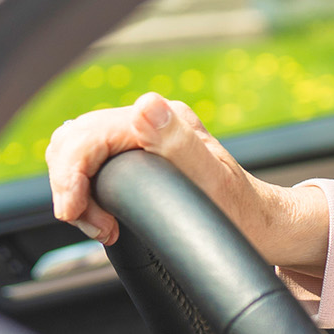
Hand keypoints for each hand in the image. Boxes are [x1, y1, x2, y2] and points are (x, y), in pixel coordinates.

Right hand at [45, 92, 327, 271]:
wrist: (262, 225)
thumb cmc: (244, 210)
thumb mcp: (213, 181)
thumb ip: (179, 144)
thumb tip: (146, 107)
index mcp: (165, 120)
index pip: (88, 136)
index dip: (71, 176)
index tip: (76, 214)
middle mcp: (152, 122)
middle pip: (74, 141)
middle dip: (70, 186)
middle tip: (99, 227)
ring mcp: (143, 137)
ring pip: (76, 151)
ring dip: (75, 189)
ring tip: (103, 225)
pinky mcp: (137, 156)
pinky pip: (89, 163)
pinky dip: (84, 190)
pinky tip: (104, 216)